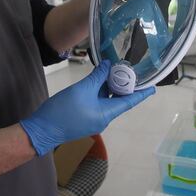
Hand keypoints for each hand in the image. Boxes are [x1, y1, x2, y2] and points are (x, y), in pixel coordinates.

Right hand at [19, 60, 154, 155]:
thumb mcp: (82, 90)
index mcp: (106, 114)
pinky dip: (100, 90)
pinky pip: (97, 102)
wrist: (41, 129)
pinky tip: (98, 78)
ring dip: (110, 86)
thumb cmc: (64, 111)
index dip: (141, 94)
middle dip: (124, 85)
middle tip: (130, 69)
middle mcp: (103, 118)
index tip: (153, 87)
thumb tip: (108, 66)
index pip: (129, 102)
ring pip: (106, 100)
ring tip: (114, 69)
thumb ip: (97, 77)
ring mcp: (93, 118)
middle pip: (118, 100)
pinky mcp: (84, 117)